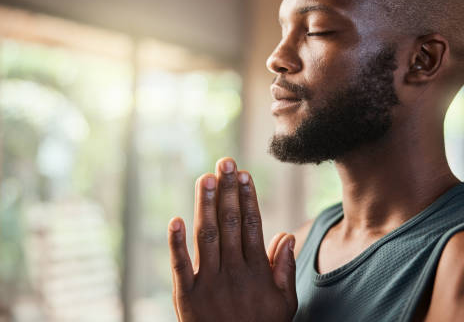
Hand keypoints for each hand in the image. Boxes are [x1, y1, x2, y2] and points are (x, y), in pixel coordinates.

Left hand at [168, 157, 296, 321]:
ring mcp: (208, 282)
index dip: (247, 198)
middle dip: (227, 190)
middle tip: (225, 162)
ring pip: (207, 236)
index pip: (252, 225)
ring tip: (205, 177)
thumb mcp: (284, 303)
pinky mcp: (186, 295)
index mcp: (257, 271)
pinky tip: (175, 220)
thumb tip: (286, 235)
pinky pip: (180, 265)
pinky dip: (176, 243)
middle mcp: (233, 271)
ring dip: (204, 205)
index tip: (244, 175)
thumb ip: (285, 270)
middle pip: (230, 223)